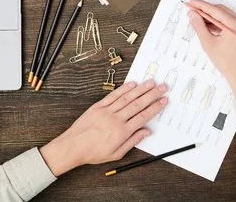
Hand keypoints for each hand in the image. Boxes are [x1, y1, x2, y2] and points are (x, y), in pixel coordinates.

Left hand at [39, 80, 167, 176]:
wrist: (72, 147)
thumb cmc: (93, 152)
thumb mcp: (116, 153)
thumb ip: (133, 141)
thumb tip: (146, 132)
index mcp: (122, 132)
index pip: (143, 116)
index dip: (155, 107)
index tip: (164, 101)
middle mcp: (116, 119)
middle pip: (138, 104)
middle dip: (152, 95)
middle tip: (162, 87)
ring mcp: (106, 111)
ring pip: (127, 98)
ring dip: (141, 89)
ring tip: (151, 82)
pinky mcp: (98, 106)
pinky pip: (113, 96)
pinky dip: (123, 89)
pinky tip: (132, 84)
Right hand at [187, 0, 235, 97]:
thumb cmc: (226, 62)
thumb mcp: (208, 43)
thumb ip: (199, 26)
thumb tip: (192, 14)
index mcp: (235, 24)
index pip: (215, 10)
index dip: (201, 5)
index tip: (190, 2)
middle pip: (220, 10)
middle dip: (205, 10)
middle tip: (192, 10)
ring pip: (224, 15)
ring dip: (211, 16)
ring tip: (197, 19)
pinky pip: (228, 22)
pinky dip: (217, 22)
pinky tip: (207, 25)